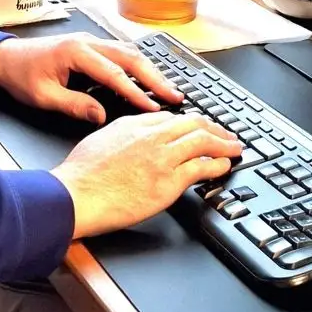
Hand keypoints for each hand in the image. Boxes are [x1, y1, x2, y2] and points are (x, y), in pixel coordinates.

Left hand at [0, 33, 182, 122]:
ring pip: (128, 53)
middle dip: (155, 77)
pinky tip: (147, 79)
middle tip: (175, 96)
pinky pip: (120, 54)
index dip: (136, 92)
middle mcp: (87, 43)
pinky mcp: (90, 47)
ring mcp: (90, 42)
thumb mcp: (43, 96)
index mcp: (76, 52)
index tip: (153, 107)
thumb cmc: (21, 74)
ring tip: (168, 89)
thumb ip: (73, 105)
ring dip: (150, 70)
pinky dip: (138, 66)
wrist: (4, 57)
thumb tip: (100, 116)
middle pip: (130, 57)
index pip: (114, 74)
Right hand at [51, 112, 241, 238]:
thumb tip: (132, 137)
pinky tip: (224, 165)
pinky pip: (201, 167)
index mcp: (134, 124)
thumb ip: (122, 134)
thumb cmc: (81, 174)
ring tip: (234, 146)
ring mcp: (162, 158)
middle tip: (226, 133)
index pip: (171, 117)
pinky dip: (217, 164)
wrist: (77, 194)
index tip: (198, 128)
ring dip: (223, 143)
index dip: (190, 122)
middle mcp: (151, 136)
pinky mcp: (168, 182)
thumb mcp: (101, 139)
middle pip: (193, 124)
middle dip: (214, 127)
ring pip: (202, 141)